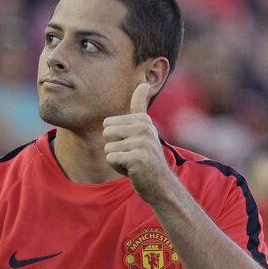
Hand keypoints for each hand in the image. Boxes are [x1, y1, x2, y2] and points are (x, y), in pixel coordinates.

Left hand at [103, 83, 172, 203]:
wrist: (161, 185)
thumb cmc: (147, 157)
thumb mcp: (144, 129)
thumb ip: (140, 107)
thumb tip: (143, 83)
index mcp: (143, 120)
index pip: (109, 123)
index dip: (116, 138)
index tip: (134, 144)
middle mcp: (144, 128)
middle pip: (106, 133)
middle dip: (114, 147)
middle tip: (131, 155)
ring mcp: (142, 142)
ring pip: (107, 148)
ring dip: (116, 159)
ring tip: (132, 162)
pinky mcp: (137, 158)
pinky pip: (110, 159)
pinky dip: (117, 167)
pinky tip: (132, 170)